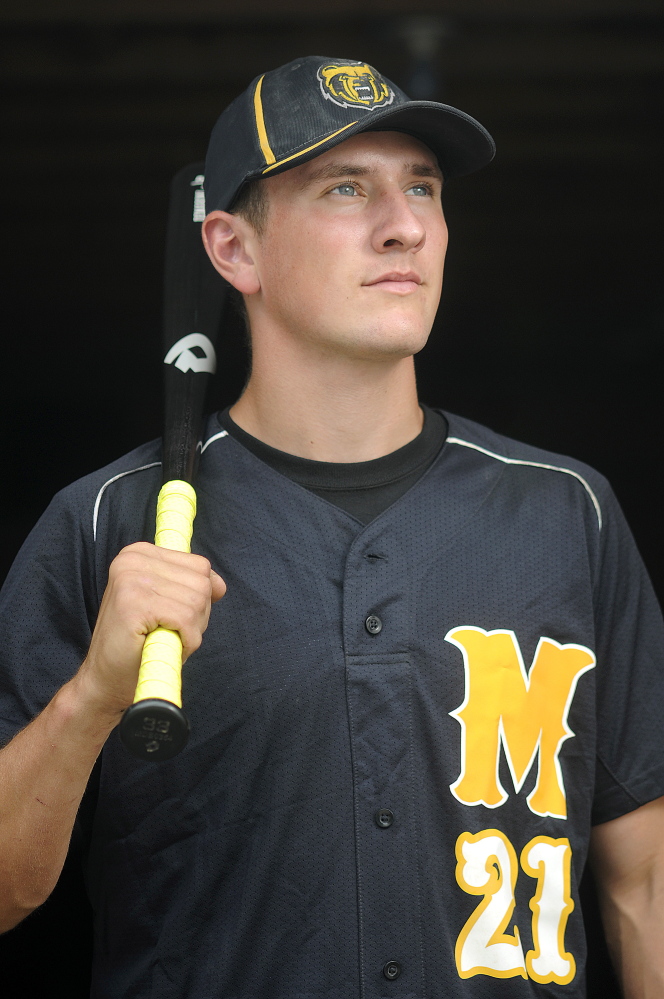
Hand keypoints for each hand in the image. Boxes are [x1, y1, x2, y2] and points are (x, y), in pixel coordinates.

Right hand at [73, 542, 225, 717]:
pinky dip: (185, 640)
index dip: (198, 599)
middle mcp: (133, 559)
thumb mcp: (165, 604)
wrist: (105, 680)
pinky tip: (163, 646)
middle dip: (196, 615)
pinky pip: (186, 619)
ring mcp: (131, 579)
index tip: (173, 616)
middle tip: (168, 632)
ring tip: (163, 639)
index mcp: (139, 553)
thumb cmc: (137, 644)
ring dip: (190, 630)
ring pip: (197, 602)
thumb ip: (189, 586)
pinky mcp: (134, 603)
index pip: (200, 566)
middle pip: (202, 583)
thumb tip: (220, 584)